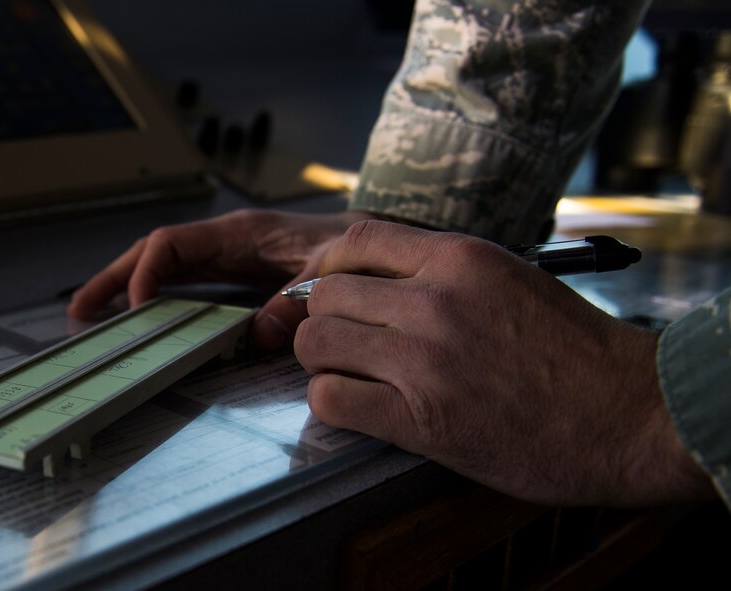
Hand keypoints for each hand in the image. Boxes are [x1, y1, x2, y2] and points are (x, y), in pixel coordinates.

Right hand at [67, 209, 372, 348]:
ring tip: (93, 314)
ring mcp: (228, 257)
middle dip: (115, 277)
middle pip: (155, 253)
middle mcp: (225, 242)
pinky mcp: (237, 273)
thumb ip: (295, 298)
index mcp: (237, 233)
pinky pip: (188, 282)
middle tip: (80, 309)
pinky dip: (161, 297)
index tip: (136, 310)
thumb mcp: (327, 270)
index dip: (146, 273)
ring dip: (129, 287)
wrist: (370, 244)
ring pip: (166, 267)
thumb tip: (255, 335)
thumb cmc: (350, 249)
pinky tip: (148, 319)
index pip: (171, 244)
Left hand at [294, 220, 712, 505]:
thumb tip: (382, 279)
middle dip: (326, 319)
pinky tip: (361, 407)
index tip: (333, 291)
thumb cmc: (577, 351)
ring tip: (351, 375)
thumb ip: (447, 273)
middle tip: (347, 343)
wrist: (632, 415)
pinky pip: (332, 399)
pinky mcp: (421, 418)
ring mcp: (425, 359)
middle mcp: (435, 300)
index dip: (331, 268)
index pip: (357, 240)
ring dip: (324, 361)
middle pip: (327, 294)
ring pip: (318, 342)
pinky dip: (333, 402)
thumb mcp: (514, 279)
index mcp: (460, 258)